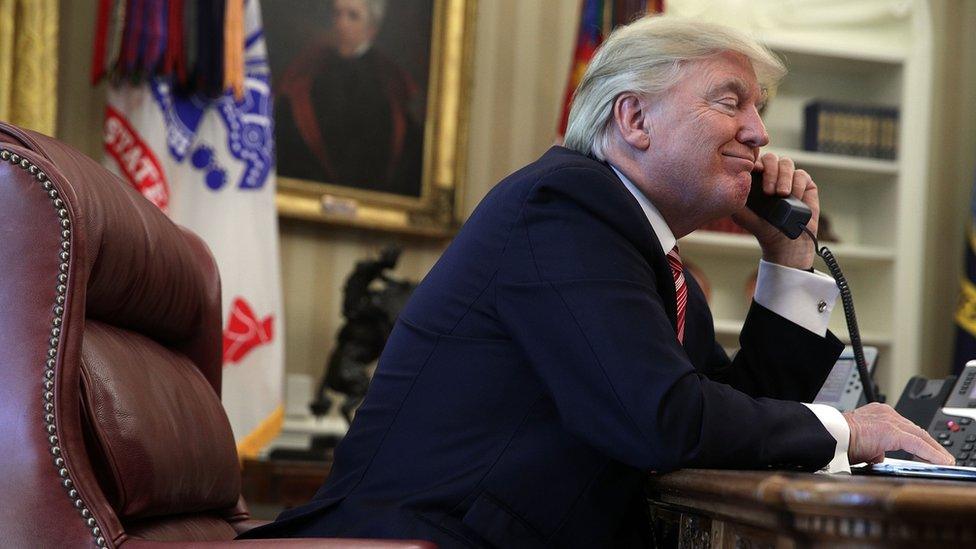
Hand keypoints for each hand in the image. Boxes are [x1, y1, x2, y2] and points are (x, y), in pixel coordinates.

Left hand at [730, 152, 818, 269]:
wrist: (784, 242)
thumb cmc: (761, 228)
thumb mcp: (741, 215)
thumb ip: (735, 198)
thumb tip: (727, 182)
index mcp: (755, 178)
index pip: (754, 160)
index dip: (754, 161)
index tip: (753, 171)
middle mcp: (771, 174)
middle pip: (771, 158)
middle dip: (770, 172)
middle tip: (769, 192)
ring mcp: (788, 178)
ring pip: (786, 163)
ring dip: (783, 177)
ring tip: (781, 194)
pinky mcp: (805, 184)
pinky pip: (802, 174)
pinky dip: (797, 183)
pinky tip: (793, 196)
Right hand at [842, 402, 954, 464]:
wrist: (829, 435)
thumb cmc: (839, 440)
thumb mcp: (861, 444)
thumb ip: (874, 448)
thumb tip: (879, 457)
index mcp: (877, 414)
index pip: (905, 428)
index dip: (918, 441)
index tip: (927, 451)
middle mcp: (886, 414)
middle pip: (916, 430)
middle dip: (931, 445)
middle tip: (942, 457)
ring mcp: (890, 421)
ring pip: (920, 436)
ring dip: (934, 449)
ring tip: (944, 460)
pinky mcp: (892, 432)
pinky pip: (917, 444)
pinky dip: (931, 453)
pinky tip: (941, 460)